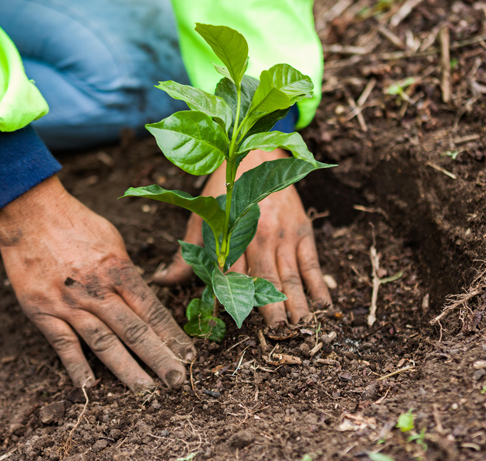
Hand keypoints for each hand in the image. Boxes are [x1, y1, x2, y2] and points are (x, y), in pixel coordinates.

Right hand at [0, 176, 193, 389]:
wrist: (29, 213)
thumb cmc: (76, 223)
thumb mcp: (113, 240)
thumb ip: (127, 271)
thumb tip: (142, 295)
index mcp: (119, 270)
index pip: (152, 310)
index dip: (172, 335)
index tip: (188, 356)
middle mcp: (98, 290)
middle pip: (134, 331)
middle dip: (159, 358)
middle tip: (177, 381)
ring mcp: (69, 303)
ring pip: (103, 343)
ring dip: (126, 369)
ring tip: (144, 390)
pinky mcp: (43, 311)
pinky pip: (63, 344)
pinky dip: (76, 366)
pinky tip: (90, 386)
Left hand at [154, 149, 331, 324]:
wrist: (255, 152)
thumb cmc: (224, 191)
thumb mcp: (201, 218)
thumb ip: (186, 254)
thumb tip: (161, 281)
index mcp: (231, 236)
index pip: (230, 276)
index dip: (233, 301)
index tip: (235, 325)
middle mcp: (259, 237)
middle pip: (265, 279)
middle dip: (272, 308)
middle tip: (278, 334)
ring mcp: (284, 235)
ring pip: (291, 275)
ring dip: (297, 302)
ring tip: (302, 326)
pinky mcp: (302, 231)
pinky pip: (312, 263)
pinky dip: (319, 284)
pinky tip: (324, 305)